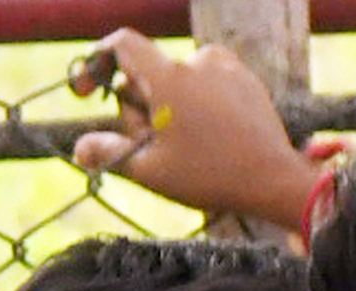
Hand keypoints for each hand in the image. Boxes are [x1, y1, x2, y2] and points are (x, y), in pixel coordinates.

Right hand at [72, 28, 320, 229]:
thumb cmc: (211, 176)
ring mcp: (228, 69)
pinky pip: (209, 85)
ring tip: (187, 145)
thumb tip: (80, 149)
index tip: (87, 91)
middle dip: (141, 106)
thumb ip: (109, 154)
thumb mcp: (152, 171)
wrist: (276, 182)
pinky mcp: (249, 82)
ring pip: (180, 80)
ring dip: (172, 107)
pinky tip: (211, 136)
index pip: (122, 44)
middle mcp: (199, 62)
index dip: (96, 62)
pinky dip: (200, 104)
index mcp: (169, 76)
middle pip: (150, 73)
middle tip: (152, 145)